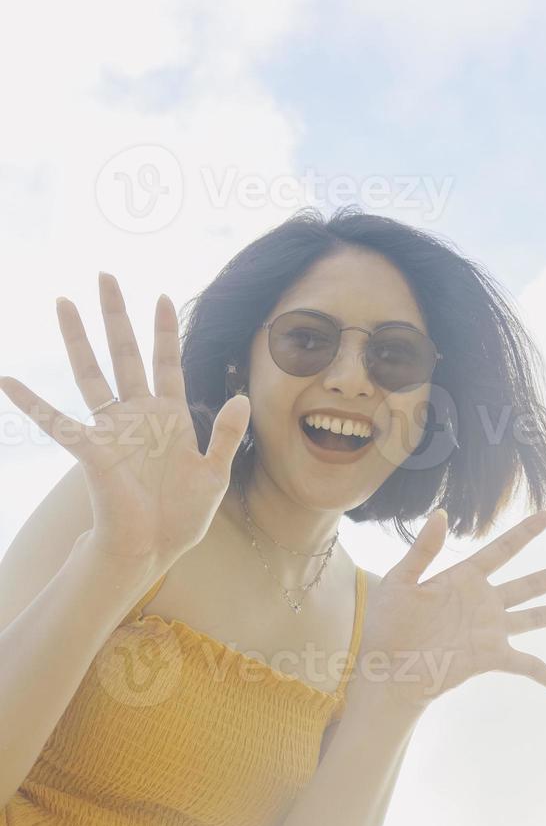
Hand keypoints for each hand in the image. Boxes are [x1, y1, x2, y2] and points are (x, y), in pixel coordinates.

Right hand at [0, 272, 249, 565]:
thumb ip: (225, 435)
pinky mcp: (91, 451)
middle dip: (116, 316)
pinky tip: (7, 379)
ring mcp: (112, 429)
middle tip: (105, 276)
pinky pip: (55, 421)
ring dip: (77, 338)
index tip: (161, 295)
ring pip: (90, 373)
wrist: (152, 548)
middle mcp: (137, 415)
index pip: (166, 361)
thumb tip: (242, 396)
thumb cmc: (182, 515)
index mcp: (169, 417)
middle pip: (124, 353)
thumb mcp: (214, 474)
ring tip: (63, 302)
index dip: (163, 330)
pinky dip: (31, 401)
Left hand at [356, 509, 545, 718]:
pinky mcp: (489, 657)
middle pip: (529, 584)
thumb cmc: (386, 623)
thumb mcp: (400, 580)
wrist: (386, 668)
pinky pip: (527, 666)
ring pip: (534, 617)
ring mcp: (489, 630)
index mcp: (463, 578)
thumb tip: (440, 514)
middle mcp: (482, 602)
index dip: (527, 532)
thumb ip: (423, 549)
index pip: (503, 549)